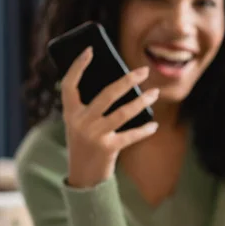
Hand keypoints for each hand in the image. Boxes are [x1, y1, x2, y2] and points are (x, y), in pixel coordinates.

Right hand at [61, 47, 159, 187]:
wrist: (82, 176)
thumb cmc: (86, 143)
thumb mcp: (82, 123)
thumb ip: (93, 106)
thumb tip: (122, 85)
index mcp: (70, 112)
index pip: (69, 84)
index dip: (78, 66)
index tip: (91, 50)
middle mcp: (80, 121)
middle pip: (106, 95)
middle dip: (127, 80)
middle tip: (143, 70)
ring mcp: (94, 135)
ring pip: (122, 113)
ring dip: (141, 102)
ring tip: (155, 93)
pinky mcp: (107, 148)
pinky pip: (130, 135)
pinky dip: (143, 130)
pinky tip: (153, 125)